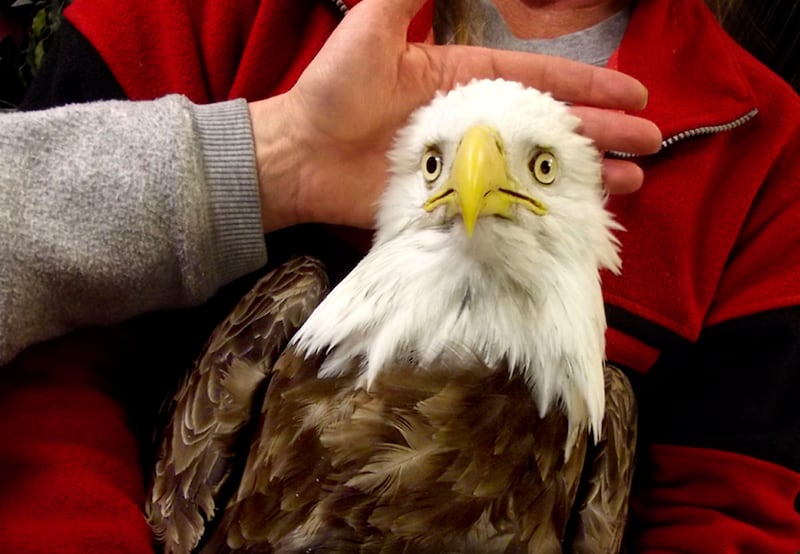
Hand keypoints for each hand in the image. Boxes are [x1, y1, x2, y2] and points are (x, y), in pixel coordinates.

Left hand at [249, 0, 660, 231]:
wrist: (296, 155)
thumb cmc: (332, 90)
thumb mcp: (375, 27)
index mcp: (465, 81)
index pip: (540, 80)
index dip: (588, 85)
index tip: (634, 92)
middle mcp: (474, 124)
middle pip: (550, 127)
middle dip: (603, 132)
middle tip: (651, 142)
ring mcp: (464, 167)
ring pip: (535, 168)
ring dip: (583, 174)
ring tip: (631, 182)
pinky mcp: (449, 204)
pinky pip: (503, 206)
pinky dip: (538, 210)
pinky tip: (573, 215)